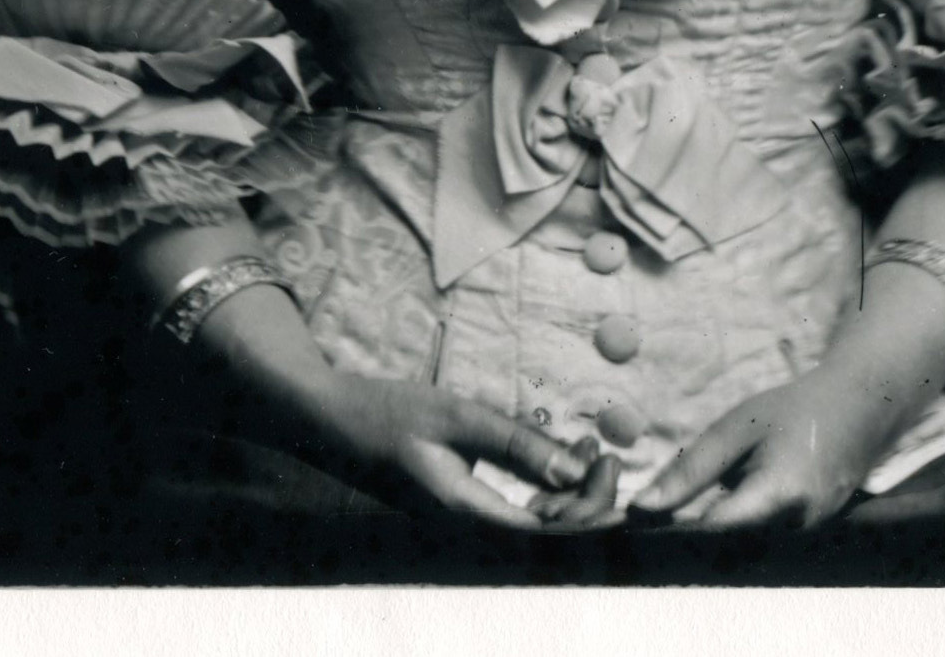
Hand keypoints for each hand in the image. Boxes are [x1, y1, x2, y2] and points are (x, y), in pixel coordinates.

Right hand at [304, 370, 624, 531]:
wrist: (330, 422)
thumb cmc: (388, 412)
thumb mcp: (457, 417)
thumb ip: (515, 443)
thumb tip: (575, 472)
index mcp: (465, 513)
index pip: (546, 532)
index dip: (590, 513)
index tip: (614, 472)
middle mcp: (466, 526)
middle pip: (543, 533)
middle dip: (586, 501)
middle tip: (611, 454)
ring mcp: (461, 517)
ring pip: (530, 521)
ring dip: (567, 493)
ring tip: (593, 448)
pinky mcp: (460, 502)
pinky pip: (513, 506)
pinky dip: (542, 484)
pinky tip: (558, 452)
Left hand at [625, 370, 889, 532]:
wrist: (858, 409)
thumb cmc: (793, 411)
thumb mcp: (736, 428)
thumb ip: (690, 470)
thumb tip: (641, 509)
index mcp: (779, 494)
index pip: (714, 531)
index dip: (675, 532)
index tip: (642, 526)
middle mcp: (797, 527)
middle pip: (728, 547)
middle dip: (691, 537)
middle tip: (658, 520)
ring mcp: (807, 537)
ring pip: (745, 548)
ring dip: (716, 536)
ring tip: (695, 507)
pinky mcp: (808, 538)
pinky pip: (763, 542)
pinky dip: (740, 530)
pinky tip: (728, 506)